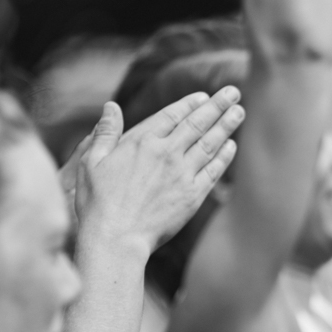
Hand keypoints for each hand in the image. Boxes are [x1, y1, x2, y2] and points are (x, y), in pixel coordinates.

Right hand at [64, 88, 245, 256]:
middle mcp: (167, 153)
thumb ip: (105, 132)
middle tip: (234, 92)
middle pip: (197, 123)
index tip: (204, 96)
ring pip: (210, 144)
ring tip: (240, 112)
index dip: (190, 103)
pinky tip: (232, 146)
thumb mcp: (92, 162)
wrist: (116, 238)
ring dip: (227, 126)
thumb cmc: (97, 203)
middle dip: (218, 105)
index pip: (172, 115)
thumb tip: (110, 106)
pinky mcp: (193, 196)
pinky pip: (214, 171)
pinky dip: (224, 156)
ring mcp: (182, 174)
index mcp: (142, 142)